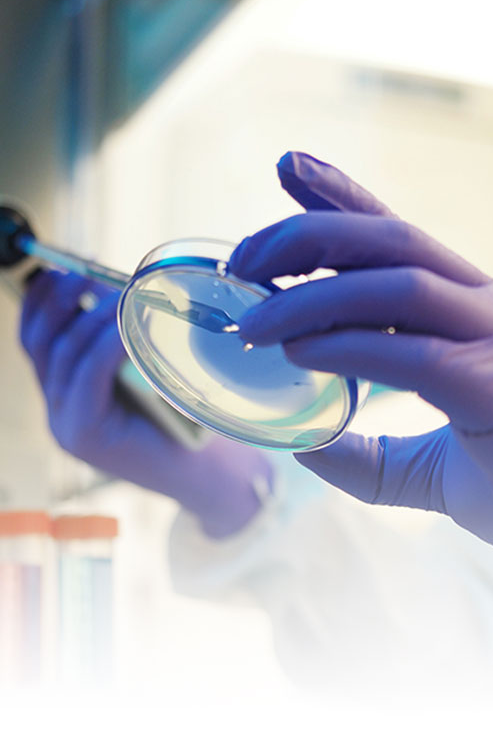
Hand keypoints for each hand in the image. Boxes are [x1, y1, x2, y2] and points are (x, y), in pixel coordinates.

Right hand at [20, 270, 272, 537]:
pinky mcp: (85, 435)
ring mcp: (65, 425)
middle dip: (59, 300)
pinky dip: (106, 342)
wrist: (206, 476)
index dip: (43, 299)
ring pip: (63, 355)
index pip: (35, 339)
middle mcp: (57, 411)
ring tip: (117, 293)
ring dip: (90, 316)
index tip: (64, 267)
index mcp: (65, 395)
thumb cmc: (186, 421)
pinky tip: (124, 323)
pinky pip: (88, 375)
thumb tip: (119, 284)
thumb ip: (122, 344)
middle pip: (39, 342)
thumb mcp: (146, 374)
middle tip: (83, 271)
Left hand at [227, 152, 492, 640]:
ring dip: (314, 295)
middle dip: (308, 234)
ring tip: (255, 320)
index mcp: (487, 319)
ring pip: (399, 281)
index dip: (344, 199)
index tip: (288, 170)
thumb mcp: (443, 478)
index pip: (405, 242)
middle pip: (391, 242)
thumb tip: (306, 448)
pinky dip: (349, 347)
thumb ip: (378, 459)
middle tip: (242, 260)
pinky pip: (414, 352)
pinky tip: (301, 354)